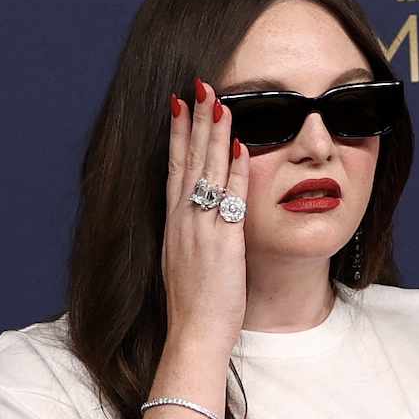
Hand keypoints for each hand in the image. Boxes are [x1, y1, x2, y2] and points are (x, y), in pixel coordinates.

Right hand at [164, 80, 250, 353]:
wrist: (194, 334)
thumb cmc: (194, 307)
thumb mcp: (187, 264)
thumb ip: (194, 236)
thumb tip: (201, 219)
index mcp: (175, 225)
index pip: (175, 169)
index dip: (177, 134)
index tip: (179, 103)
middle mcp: (184, 222)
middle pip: (189, 160)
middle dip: (195, 121)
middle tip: (201, 84)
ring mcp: (202, 231)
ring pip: (209, 172)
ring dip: (215, 135)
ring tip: (220, 101)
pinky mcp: (223, 244)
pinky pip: (232, 201)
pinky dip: (237, 173)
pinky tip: (244, 146)